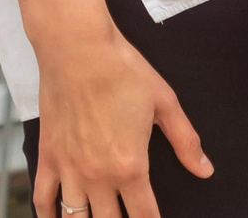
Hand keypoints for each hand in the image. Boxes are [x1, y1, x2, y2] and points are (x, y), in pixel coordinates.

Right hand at [0, 0, 211, 217]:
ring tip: (97, 217)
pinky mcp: (47, 156)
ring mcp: (69, 168)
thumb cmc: (122, 70)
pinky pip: (43, 198)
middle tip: (126, 214)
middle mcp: (98, 175)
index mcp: (131, 165)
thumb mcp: (164, 103)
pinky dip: (48, 214)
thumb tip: (204, 169)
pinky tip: (57, 217)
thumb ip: (185, 141)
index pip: (144, 215)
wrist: (77, 48)